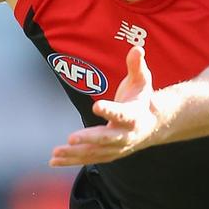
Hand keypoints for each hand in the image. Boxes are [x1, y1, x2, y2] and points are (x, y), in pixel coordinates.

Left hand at [49, 45, 157, 165]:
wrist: (154, 125)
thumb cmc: (142, 98)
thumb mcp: (142, 80)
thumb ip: (137, 65)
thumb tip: (137, 48)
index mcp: (134, 116)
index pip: (122, 114)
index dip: (110, 110)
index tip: (96, 106)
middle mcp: (126, 135)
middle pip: (107, 139)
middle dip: (90, 139)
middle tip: (71, 138)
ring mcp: (116, 148)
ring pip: (95, 153)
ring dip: (75, 154)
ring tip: (56, 153)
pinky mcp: (107, 154)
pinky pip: (88, 159)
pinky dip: (72, 160)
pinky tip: (54, 160)